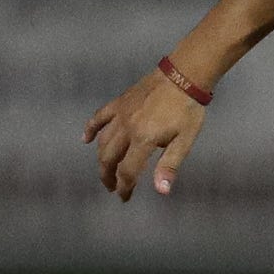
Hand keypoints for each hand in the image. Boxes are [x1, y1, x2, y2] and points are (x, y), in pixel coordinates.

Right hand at [83, 70, 206, 199]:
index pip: (127, 171)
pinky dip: (90, 129)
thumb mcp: (184, 141)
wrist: (182, 76)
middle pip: (109, 158)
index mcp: (143, 139)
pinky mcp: (119, 103)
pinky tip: (85, 139)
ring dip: (101, 159)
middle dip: (108, 176)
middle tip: (112, 187)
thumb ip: (169, 165)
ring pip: (102, 141)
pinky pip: (99, 117)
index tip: (124, 197)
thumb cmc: (187, 110)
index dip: (124, 187)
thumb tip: (161, 191)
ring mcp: (120, 114)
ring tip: (105, 171)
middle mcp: (127, 128)